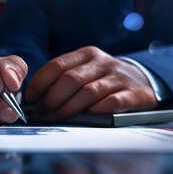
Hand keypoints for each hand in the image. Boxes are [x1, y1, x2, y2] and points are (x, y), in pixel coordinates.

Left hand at [25, 46, 156, 120]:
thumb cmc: (103, 80)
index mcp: (86, 55)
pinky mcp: (134, 93)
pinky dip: (97, 110)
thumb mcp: (85, 71)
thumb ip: (63, 79)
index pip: (57, 65)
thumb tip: (34, 99)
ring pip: (88, 92)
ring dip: (68, 108)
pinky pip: (113, 102)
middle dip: (51, 98)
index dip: (40, 82)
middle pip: (70, 79)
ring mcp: (119, 78)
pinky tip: (87, 116)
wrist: (142, 81)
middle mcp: (103, 63)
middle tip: (41, 113)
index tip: (30, 98)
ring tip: (55, 118)